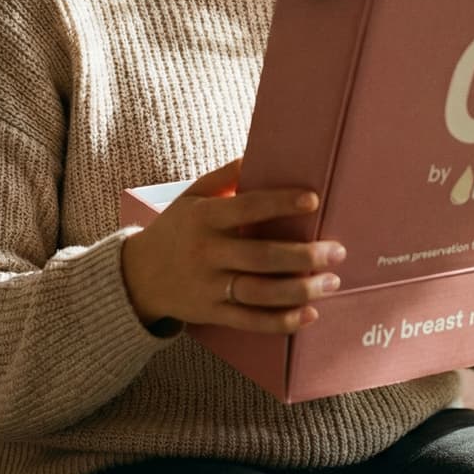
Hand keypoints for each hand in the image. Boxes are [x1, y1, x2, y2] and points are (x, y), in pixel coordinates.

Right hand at [120, 159, 345, 334]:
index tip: (313, 200)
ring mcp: (209, 287)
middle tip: (337, 251)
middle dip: (303, 256)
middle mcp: (207, 253)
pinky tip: (309, 314)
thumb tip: (258, 152)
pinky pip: (250, 321)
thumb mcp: (192, 196)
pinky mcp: (212, 314)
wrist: (137, 277)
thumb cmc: (176, 228)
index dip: (280, 204)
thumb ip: (225, 176)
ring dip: (300, 290)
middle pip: (261, 257)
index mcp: (204, 218)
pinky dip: (281, 321)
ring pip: (260, 293)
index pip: (247, 208)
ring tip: (332, 282)